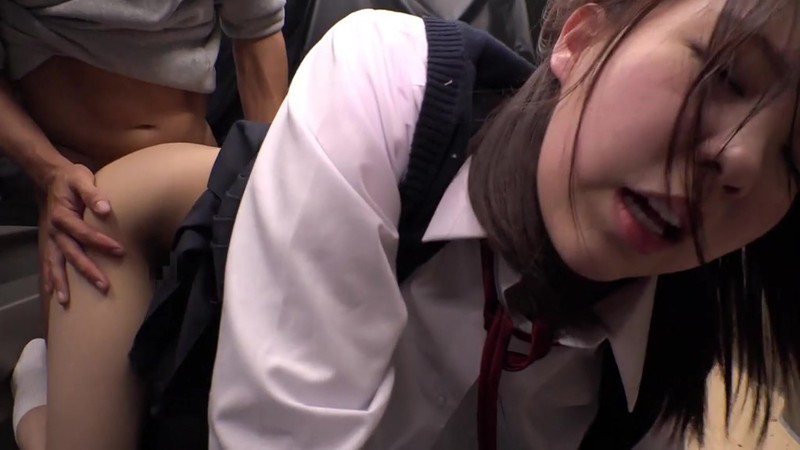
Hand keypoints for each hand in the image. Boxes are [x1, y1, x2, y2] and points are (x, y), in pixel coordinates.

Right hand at [41, 163, 124, 304]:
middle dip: (87, 271)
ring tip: (66, 302)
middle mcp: (55, 230)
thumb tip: (106, 208)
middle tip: (104, 286)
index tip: (120, 251)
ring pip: (55, 263)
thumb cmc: (72, 179)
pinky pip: (49, 263)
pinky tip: (53, 294)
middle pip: (71, 254)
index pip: (84, 233)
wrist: (52, 177)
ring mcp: (51, 238)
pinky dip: (50, 278)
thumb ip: (93, 193)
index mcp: (63, 216)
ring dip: (61, 283)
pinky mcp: (52, 242)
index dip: (101, 243)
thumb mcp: (82, 178)